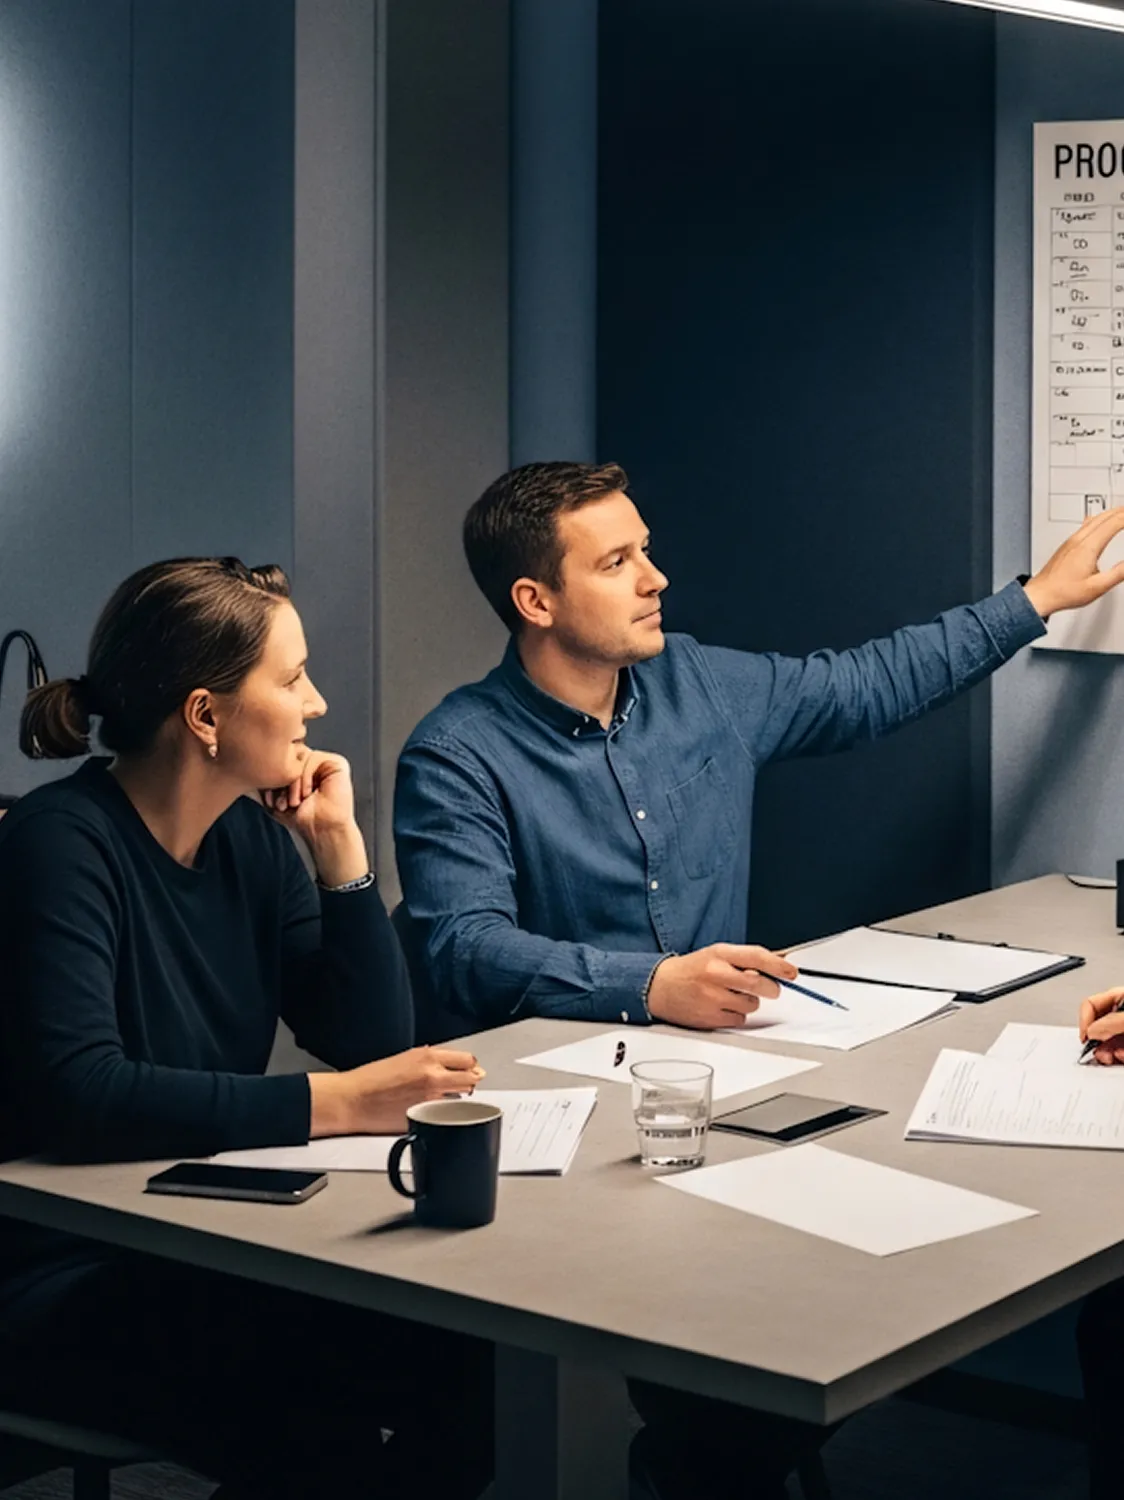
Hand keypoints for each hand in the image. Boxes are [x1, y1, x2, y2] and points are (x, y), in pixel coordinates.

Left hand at [263, 751, 367, 885]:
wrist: (320, 830)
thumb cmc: (301, 818)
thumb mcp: (274, 798)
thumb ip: (263, 783)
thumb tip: (243, 768)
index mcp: (299, 768)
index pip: (280, 760)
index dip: (272, 777)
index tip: (270, 802)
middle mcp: (311, 763)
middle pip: (289, 757)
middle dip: (281, 781)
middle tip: (282, 803)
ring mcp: (324, 762)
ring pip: (299, 758)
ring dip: (292, 783)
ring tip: (294, 802)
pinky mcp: (337, 763)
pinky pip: (313, 759)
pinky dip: (305, 778)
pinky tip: (307, 794)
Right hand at [308, 1047, 485, 1135]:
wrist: (353, 1099)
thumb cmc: (372, 1079)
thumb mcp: (404, 1058)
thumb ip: (429, 1060)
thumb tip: (449, 1065)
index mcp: (427, 1057)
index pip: (467, 1059)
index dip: (469, 1066)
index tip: (468, 1069)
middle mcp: (432, 1076)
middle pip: (471, 1078)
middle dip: (470, 1081)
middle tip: (464, 1084)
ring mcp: (431, 1098)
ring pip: (462, 1098)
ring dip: (458, 1098)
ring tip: (444, 1098)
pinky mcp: (425, 1117)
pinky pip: (446, 1115)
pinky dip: (444, 1114)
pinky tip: (433, 1112)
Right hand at [646, 943, 797, 1029]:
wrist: (659, 986)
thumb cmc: (691, 970)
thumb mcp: (717, 954)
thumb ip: (744, 958)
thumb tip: (778, 964)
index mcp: (719, 954)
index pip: (756, 956)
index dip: (778, 966)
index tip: (791, 972)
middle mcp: (716, 974)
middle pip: (759, 984)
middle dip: (770, 988)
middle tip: (769, 988)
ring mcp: (712, 997)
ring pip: (751, 1004)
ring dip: (749, 1001)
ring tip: (731, 995)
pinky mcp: (710, 1018)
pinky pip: (740, 1020)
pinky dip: (736, 1015)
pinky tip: (721, 1006)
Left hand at [1023, 508, 1123, 617]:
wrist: (1040, 595)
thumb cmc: (1063, 592)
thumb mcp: (1097, 587)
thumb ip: (1118, 573)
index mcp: (1088, 547)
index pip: (1114, 523)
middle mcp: (1078, 540)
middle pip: (1105, 516)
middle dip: (1122, 511)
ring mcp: (1071, 541)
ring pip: (1095, 518)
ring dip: (1111, 512)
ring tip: (1123, 512)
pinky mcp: (1067, 544)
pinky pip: (1086, 524)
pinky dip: (1100, 518)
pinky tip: (1099, 520)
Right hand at [1079, 986, 1123, 1065]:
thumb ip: (1110, 1022)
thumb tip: (1092, 1031)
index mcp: (1117, 997)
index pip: (1088, 1005)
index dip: (1084, 1021)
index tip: (1085, 1038)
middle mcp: (1120, 1013)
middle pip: (1096, 1027)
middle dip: (1096, 1042)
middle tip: (1098, 1052)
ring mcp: (1123, 1028)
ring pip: (1106, 1042)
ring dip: (1106, 1052)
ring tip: (1111, 1057)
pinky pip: (1117, 1050)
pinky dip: (1117, 1056)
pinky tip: (1120, 1056)